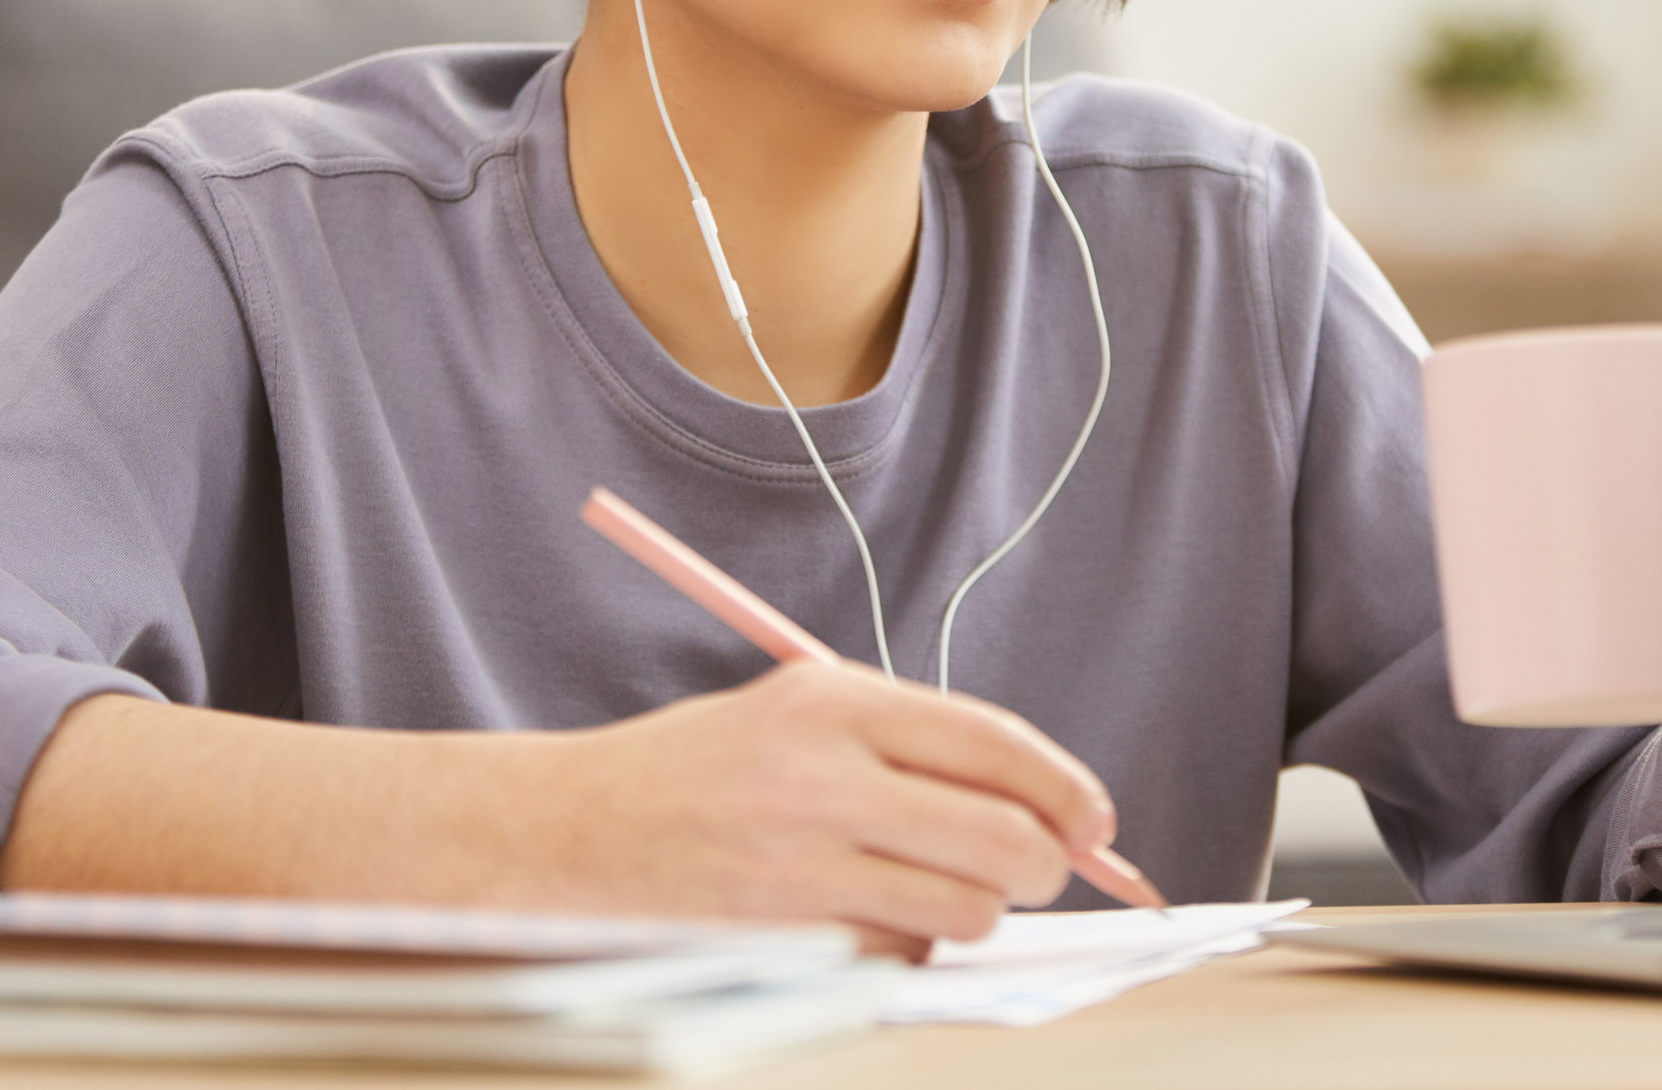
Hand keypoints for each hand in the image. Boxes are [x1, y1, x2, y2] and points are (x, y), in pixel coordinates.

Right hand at [511, 660, 1116, 958]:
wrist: (566, 834)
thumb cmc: (699, 773)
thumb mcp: (798, 715)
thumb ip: (911, 746)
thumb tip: (1042, 803)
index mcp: (833, 700)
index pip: (998, 743)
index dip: (1066, 788)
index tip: (1094, 821)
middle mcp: (823, 777)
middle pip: (1003, 838)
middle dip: (1041, 865)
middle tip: (1032, 870)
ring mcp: (802, 866)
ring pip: (965, 913)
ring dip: (968, 914)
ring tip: (923, 891)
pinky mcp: (785, 941)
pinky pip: (899, 960)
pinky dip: (901, 951)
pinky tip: (851, 920)